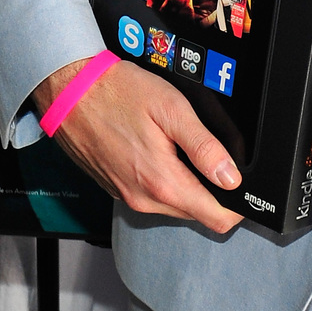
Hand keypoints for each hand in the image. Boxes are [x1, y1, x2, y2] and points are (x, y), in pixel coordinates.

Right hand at [36, 57, 241, 235]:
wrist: (70, 91)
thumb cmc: (117, 93)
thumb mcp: (172, 109)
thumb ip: (204, 147)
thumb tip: (231, 177)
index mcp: (163, 184)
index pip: (217, 219)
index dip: (238, 205)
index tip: (241, 184)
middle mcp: (144, 199)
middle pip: (198, 214)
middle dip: (214, 192)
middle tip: (212, 156)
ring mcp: (128, 196)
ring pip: (175, 206)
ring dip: (188, 185)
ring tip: (182, 148)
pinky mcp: (116, 189)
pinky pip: (152, 196)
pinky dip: (164, 181)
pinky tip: (158, 150)